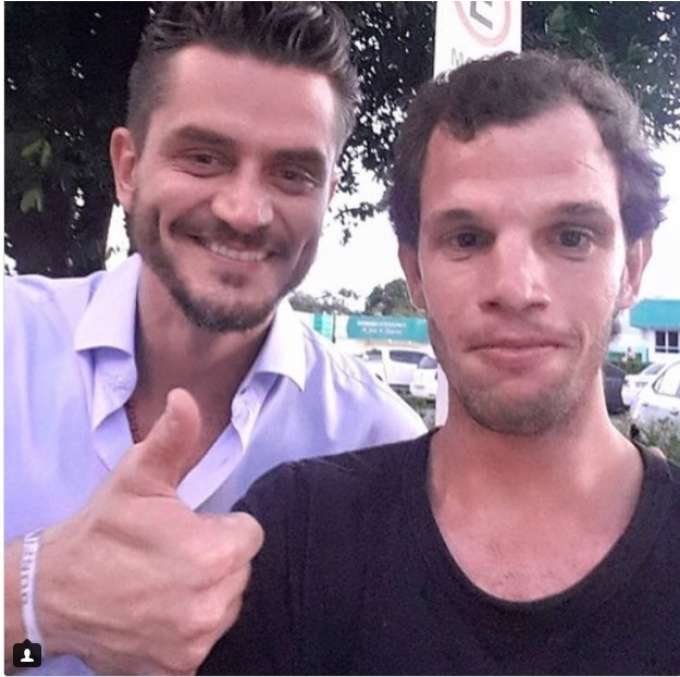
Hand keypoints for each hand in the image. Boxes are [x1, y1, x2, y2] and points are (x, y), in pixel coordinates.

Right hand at [36, 389, 263, 674]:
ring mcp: (196, 642)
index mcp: (214, 553)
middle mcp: (213, 603)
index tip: (191, 527)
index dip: (222, 527)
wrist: (51, 592)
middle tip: (173, 553)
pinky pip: (205, 640)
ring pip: (226, 604)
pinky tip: (160, 612)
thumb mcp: (138, 475)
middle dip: (216, 558)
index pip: (250, 534)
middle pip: (241, 570)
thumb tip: (186, 398)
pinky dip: (189, 627)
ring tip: (164, 581)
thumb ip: (174, 437)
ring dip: (205, 592)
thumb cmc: (103, 529)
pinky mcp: (178, 669)